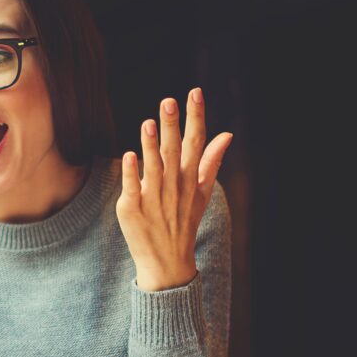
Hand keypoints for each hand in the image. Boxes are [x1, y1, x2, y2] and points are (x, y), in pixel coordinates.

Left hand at [115, 87, 232, 291]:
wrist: (167, 263)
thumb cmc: (183, 223)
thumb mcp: (202, 193)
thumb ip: (211, 162)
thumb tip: (227, 135)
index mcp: (190, 179)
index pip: (195, 142)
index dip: (196, 117)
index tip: (195, 93)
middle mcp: (174, 187)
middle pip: (173, 151)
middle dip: (172, 126)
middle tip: (169, 100)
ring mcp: (153, 199)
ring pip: (153, 168)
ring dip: (151, 146)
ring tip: (149, 123)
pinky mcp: (133, 210)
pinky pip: (132, 189)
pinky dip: (131, 173)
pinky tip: (129, 155)